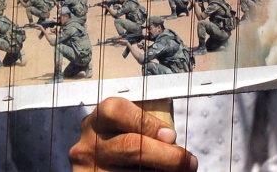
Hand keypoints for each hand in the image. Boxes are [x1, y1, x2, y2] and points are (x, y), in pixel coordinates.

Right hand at [69, 98, 196, 171]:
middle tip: (189, 161)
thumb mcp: (125, 129)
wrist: (101, 167)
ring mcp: (88, 170)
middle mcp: (88, 145)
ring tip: (180, 171)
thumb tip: (171, 140)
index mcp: (97, 121)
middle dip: (166, 155)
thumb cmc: (121, 144)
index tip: (171, 135)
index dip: (147, 122)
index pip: (117, 111)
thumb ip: (143, 128)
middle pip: (130, 146)